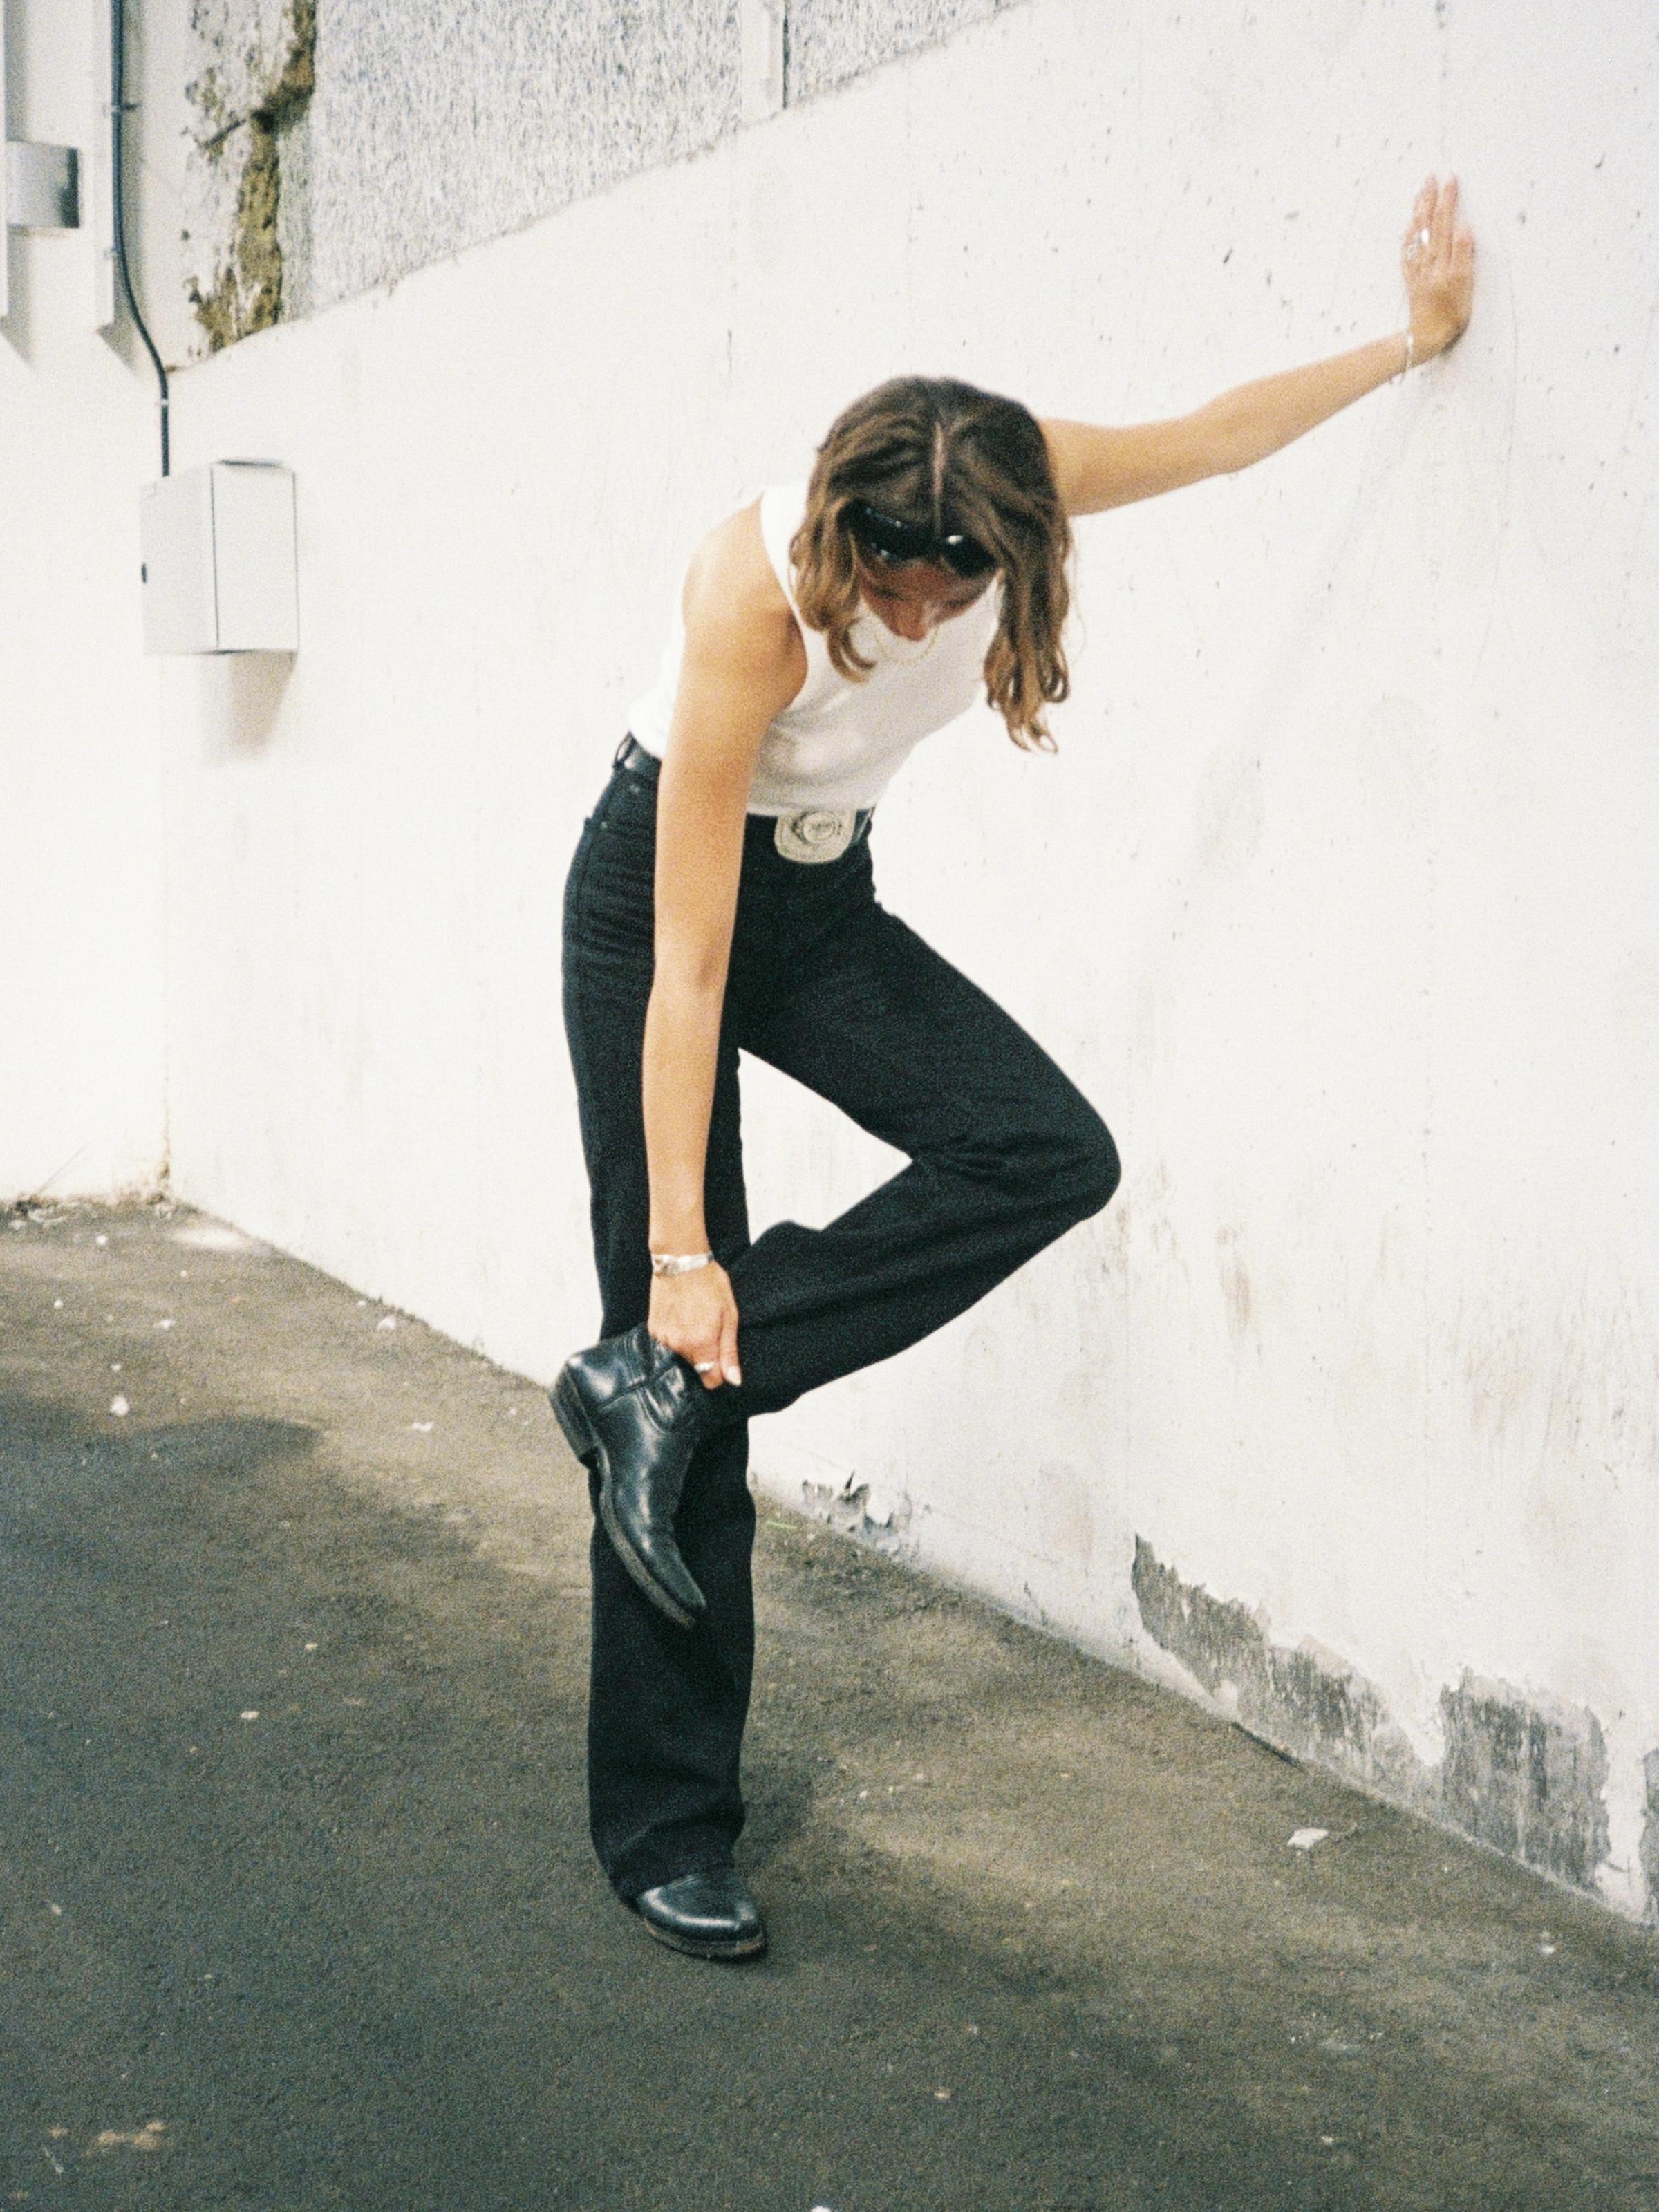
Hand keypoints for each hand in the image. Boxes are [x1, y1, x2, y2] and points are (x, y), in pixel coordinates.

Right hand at [647, 1260, 741, 1389]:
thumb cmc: (710, 1284)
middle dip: (705, 1356)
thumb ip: (729, 1352)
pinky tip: (681, 1316)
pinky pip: (668, 1344)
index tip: (722, 1358)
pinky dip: (675, 1336)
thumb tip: (734, 1381)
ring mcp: (663, 1338)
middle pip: (696, 1368)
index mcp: (701, 1344)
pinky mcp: (653, 1330)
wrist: (681, 1260)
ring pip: (681, 1356)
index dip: (719, 1373)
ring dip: (689, 1345)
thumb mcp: (729, 1316)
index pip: (710, 1381)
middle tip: (709, 1328)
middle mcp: (679, 1346)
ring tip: (694, 1319)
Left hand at [1401, 172, 1475, 361]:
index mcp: (1441, 258)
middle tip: (1431, 177)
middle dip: (1429, 198)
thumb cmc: (1449, 314)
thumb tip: (1464, 227)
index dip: (1447, 200)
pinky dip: (1408, 234)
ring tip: (1420, 193)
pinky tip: (1409, 227)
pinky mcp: (1411, 278)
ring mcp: (1417, 269)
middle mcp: (1426, 260)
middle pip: (1427, 223)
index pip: (1444, 221)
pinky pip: (1407, 250)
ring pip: (1415, 233)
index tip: (1451, 179)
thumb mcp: (1464, 285)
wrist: (1425, 337)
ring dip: (1417, 211)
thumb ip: (1463, 254)